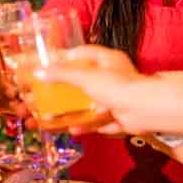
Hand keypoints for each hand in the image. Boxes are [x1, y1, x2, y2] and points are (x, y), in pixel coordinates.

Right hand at [35, 45, 149, 132]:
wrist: (144, 110)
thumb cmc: (119, 86)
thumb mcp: (85, 76)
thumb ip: (61, 74)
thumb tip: (39, 72)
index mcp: (107, 60)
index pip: (83, 53)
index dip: (65, 58)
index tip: (49, 64)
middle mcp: (113, 77)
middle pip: (84, 81)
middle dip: (64, 90)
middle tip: (47, 94)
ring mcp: (118, 97)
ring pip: (91, 104)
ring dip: (72, 111)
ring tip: (54, 117)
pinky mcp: (121, 115)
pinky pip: (100, 121)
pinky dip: (87, 125)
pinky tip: (74, 129)